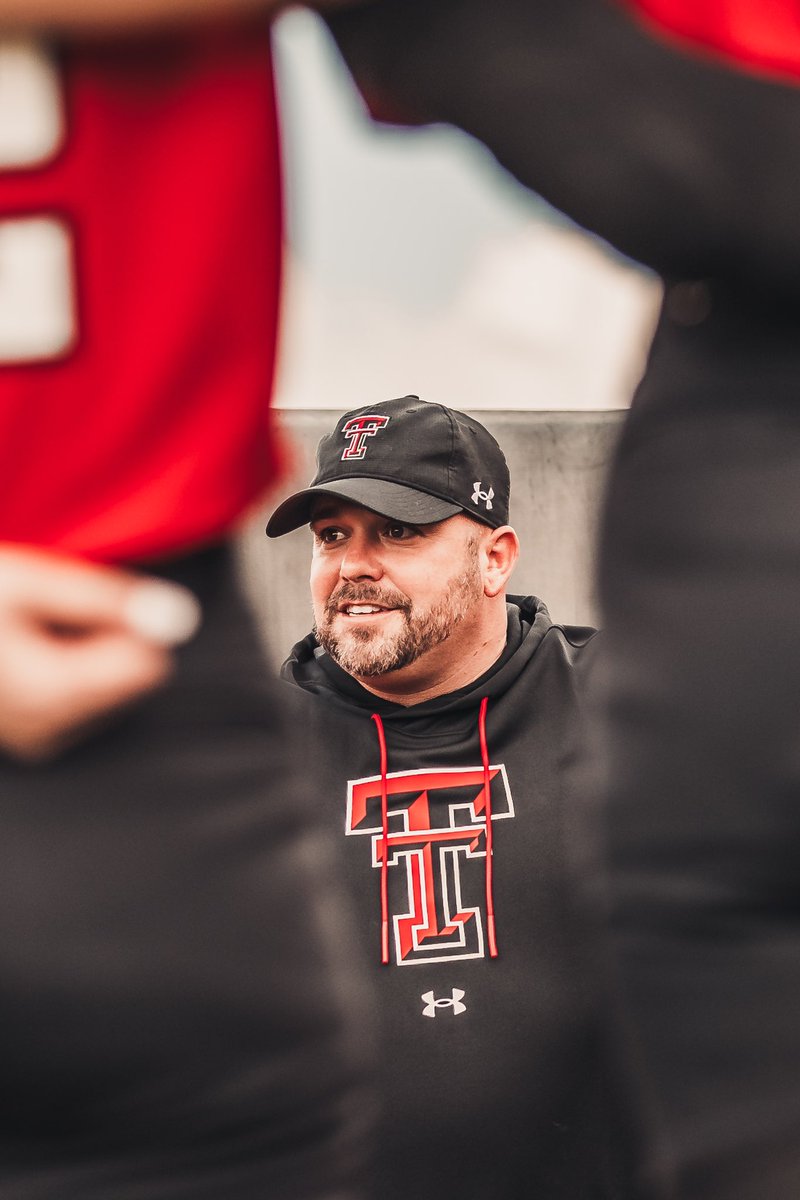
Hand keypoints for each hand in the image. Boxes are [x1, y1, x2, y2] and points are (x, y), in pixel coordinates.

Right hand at [0, 545, 200, 761]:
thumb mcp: (29, 582)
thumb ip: (106, 599)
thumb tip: (173, 610)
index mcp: (53, 694)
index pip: (147, 665)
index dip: (131, 623)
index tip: (94, 600)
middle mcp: (47, 730)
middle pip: (126, 680)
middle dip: (103, 638)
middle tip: (46, 611)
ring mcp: (34, 738)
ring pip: (101, 689)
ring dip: (80, 652)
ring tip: (22, 628)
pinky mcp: (24, 736)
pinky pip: (72, 699)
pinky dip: (58, 668)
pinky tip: (16, 649)